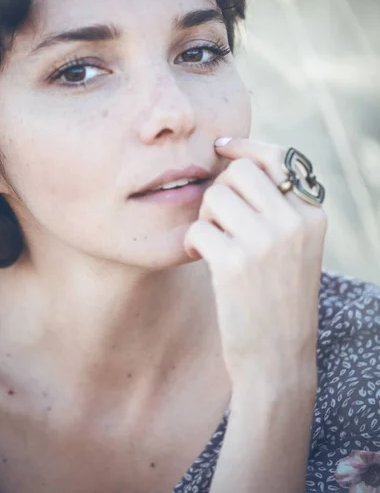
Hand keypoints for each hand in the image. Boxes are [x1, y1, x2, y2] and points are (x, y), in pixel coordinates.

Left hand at [184, 138, 326, 386]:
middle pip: (239, 171)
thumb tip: (234, 162)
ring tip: (214, 242)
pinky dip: (191, 241)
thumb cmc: (278, 298)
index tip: (220, 147)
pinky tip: (200, 259)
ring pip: (215, 196)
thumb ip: (277, 207)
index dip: (244, 146)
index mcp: (312, 215)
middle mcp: (294, 223)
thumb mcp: (294, 248)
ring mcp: (266, 242)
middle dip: (220, 189)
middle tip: (218, 218)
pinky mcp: (236, 264)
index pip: (277, 156)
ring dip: (205, 217)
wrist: (279, 357)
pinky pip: (197, 228)